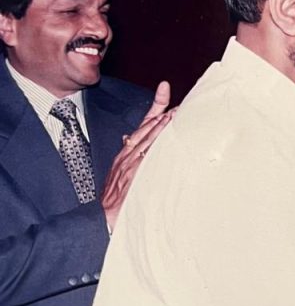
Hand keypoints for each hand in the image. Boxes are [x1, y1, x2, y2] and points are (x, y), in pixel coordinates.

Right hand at [100, 81, 172, 230]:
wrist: (102, 217)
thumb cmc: (117, 196)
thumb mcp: (122, 172)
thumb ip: (131, 156)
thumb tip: (129, 138)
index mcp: (126, 152)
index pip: (143, 123)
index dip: (155, 105)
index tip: (165, 88)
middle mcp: (127, 154)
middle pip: (146, 128)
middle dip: (163, 114)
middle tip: (180, 104)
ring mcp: (128, 164)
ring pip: (146, 141)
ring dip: (161, 127)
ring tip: (175, 115)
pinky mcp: (131, 176)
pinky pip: (144, 159)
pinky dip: (154, 148)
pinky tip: (164, 140)